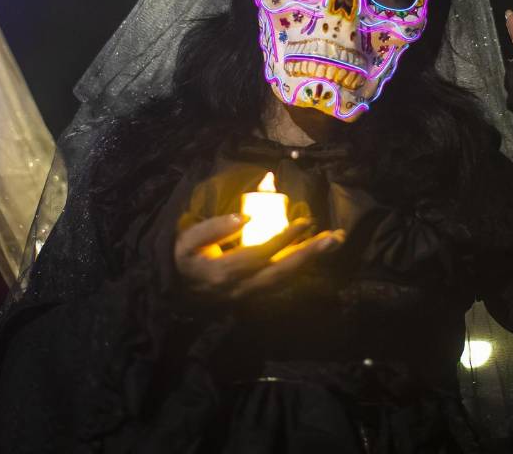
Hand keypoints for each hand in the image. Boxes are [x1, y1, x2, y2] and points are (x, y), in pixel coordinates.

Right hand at [174, 214, 344, 299]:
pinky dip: (301, 267)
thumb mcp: (188, 238)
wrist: (178, 288)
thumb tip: (248, 216)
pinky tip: (315, 252)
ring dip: (311, 260)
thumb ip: (215, 227)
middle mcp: (242, 287)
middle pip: (282, 271)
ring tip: (333, 241)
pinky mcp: (255, 295)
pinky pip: (283, 282)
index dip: (285, 238)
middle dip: (310, 254)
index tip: (306, 221)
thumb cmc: (184, 258)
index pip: (261, 253)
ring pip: (286, 279)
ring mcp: (250, 294)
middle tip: (334, 238)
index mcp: (224, 271)